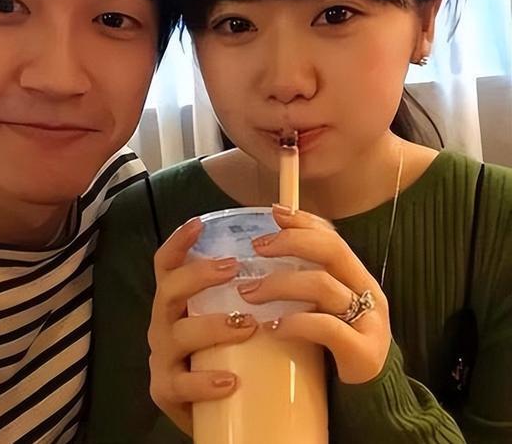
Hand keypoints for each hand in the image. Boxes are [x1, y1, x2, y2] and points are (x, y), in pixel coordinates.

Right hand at [148, 218, 257, 433]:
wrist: (213, 409)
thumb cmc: (228, 349)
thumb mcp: (231, 313)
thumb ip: (251, 286)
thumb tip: (285, 247)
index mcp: (177, 300)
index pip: (167, 264)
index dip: (178, 242)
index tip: (198, 223)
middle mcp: (164, 322)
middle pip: (169, 290)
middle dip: (198, 275)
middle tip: (232, 268)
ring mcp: (163, 356)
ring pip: (178, 334)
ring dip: (212, 326)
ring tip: (247, 324)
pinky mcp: (167, 390)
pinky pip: (180, 384)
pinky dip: (205, 382)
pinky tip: (230, 380)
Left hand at [237, 206, 391, 383]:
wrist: (369, 406)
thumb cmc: (334, 352)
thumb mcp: (323, 311)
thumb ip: (305, 286)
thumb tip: (258, 258)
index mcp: (357, 278)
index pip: (333, 236)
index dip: (304, 220)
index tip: (273, 212)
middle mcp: (368, 293)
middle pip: (332, 250)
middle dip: (291, 242)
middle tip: (257, 248)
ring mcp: (369, 322)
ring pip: (323, 285)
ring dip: (279, 284)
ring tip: (249, 293)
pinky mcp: (363, 353)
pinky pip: (327, 327)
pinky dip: (296, 322)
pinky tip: (273, 326)